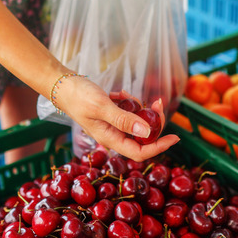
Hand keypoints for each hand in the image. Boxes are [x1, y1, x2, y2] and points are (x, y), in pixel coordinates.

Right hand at [55, 76, 179, 160]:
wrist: (62, 85)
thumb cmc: (78, 97)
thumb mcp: (102, 107)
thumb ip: (124, 119)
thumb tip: (147, 131)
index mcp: (111, 139)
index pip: (140, 152)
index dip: (159, 146)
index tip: (175, 136)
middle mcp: (113, 135)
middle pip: (142, 137)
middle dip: (153, 121)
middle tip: (157, 103)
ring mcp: (112, 125)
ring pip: (137, 123)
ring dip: (140, 109)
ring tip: (128, 94)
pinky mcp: (111, 115)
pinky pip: (128, 112)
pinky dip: (129, 102)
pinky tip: (120, 93)